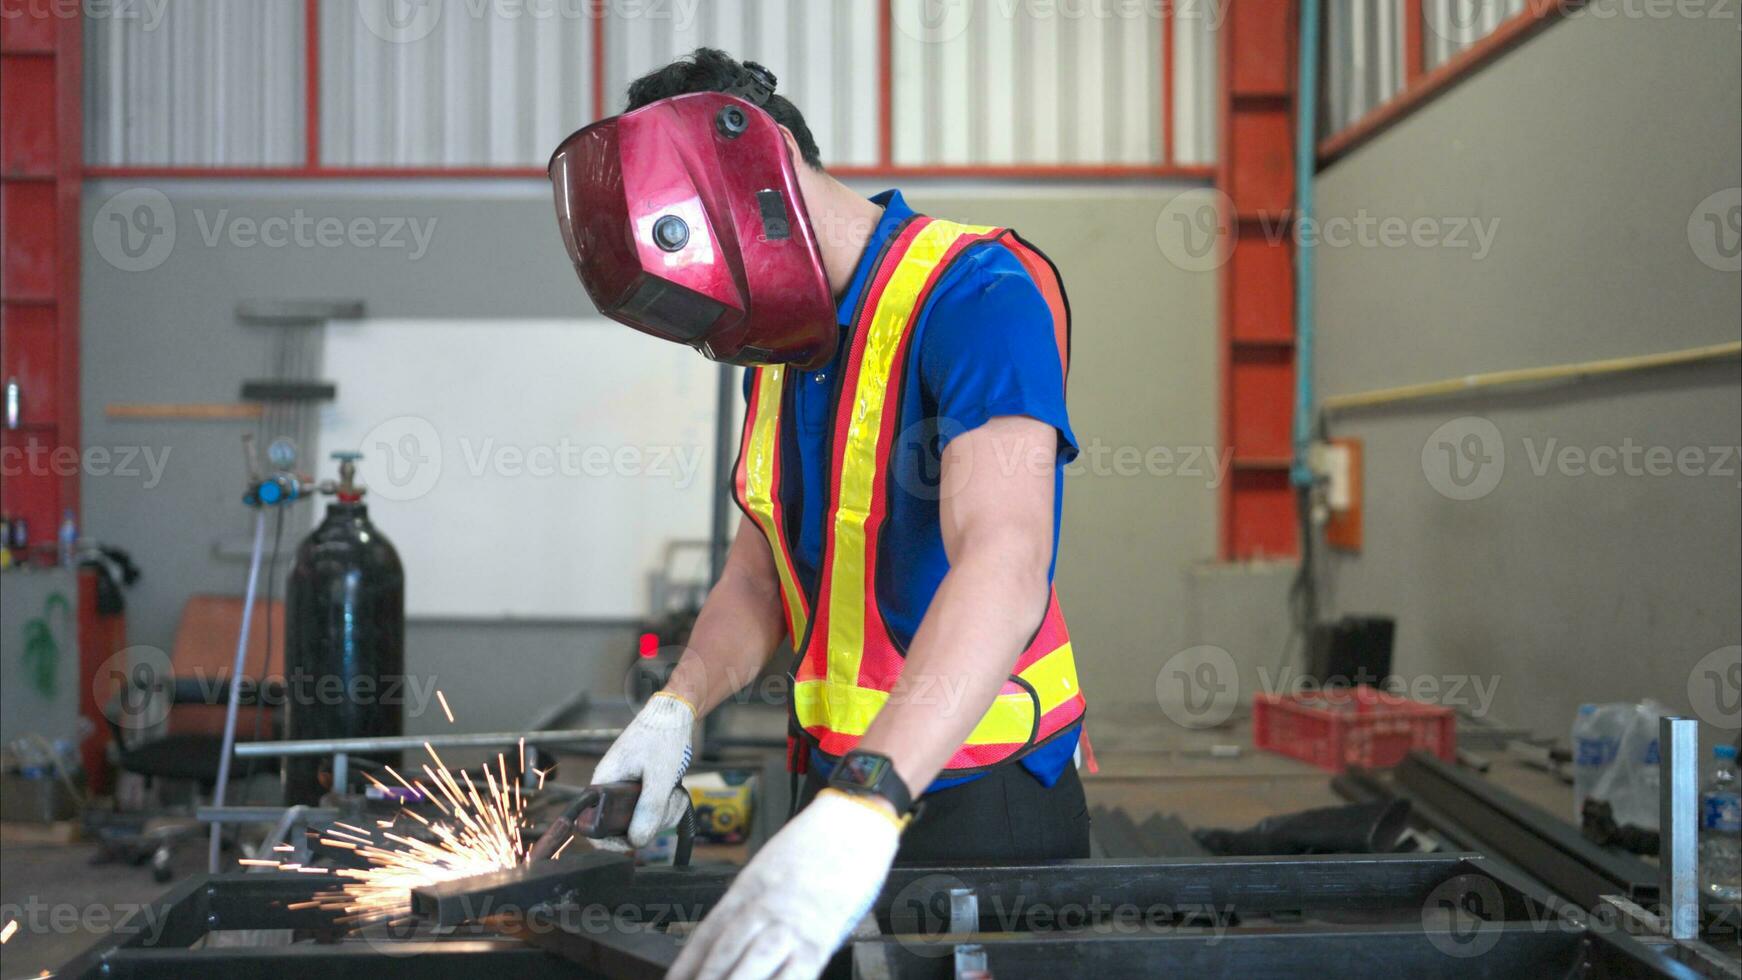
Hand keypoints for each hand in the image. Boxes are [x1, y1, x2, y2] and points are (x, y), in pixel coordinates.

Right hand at [588, 691, 694, 847]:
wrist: (675, 715)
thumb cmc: (662, 736)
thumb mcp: (659, 776)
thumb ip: (649, 809)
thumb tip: (636, 841)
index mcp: (603, 784)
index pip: (591, 826)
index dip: (609, 841)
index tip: (633, 842)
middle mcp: (611, 789)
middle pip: (623, 827)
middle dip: (651, 823)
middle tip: (668, 804)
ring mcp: (628, 791)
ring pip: (643, 821)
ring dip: (664, 813)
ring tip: (676, 793)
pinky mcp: (643, 790)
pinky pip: (653, 811)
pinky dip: (668, 807)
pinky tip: (677, 793)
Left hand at [668, 789, 901, 979]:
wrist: (856, 820)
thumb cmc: (818, 843)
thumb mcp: (773, 867)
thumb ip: (755, 903)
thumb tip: (737, 942)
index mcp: (748, 888)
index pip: (706, 934)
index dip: (685, 964)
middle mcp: (763, 907)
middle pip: (722, 953)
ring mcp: (791, 924)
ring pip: (751, 965)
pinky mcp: (820, 938)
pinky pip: (794, 975)